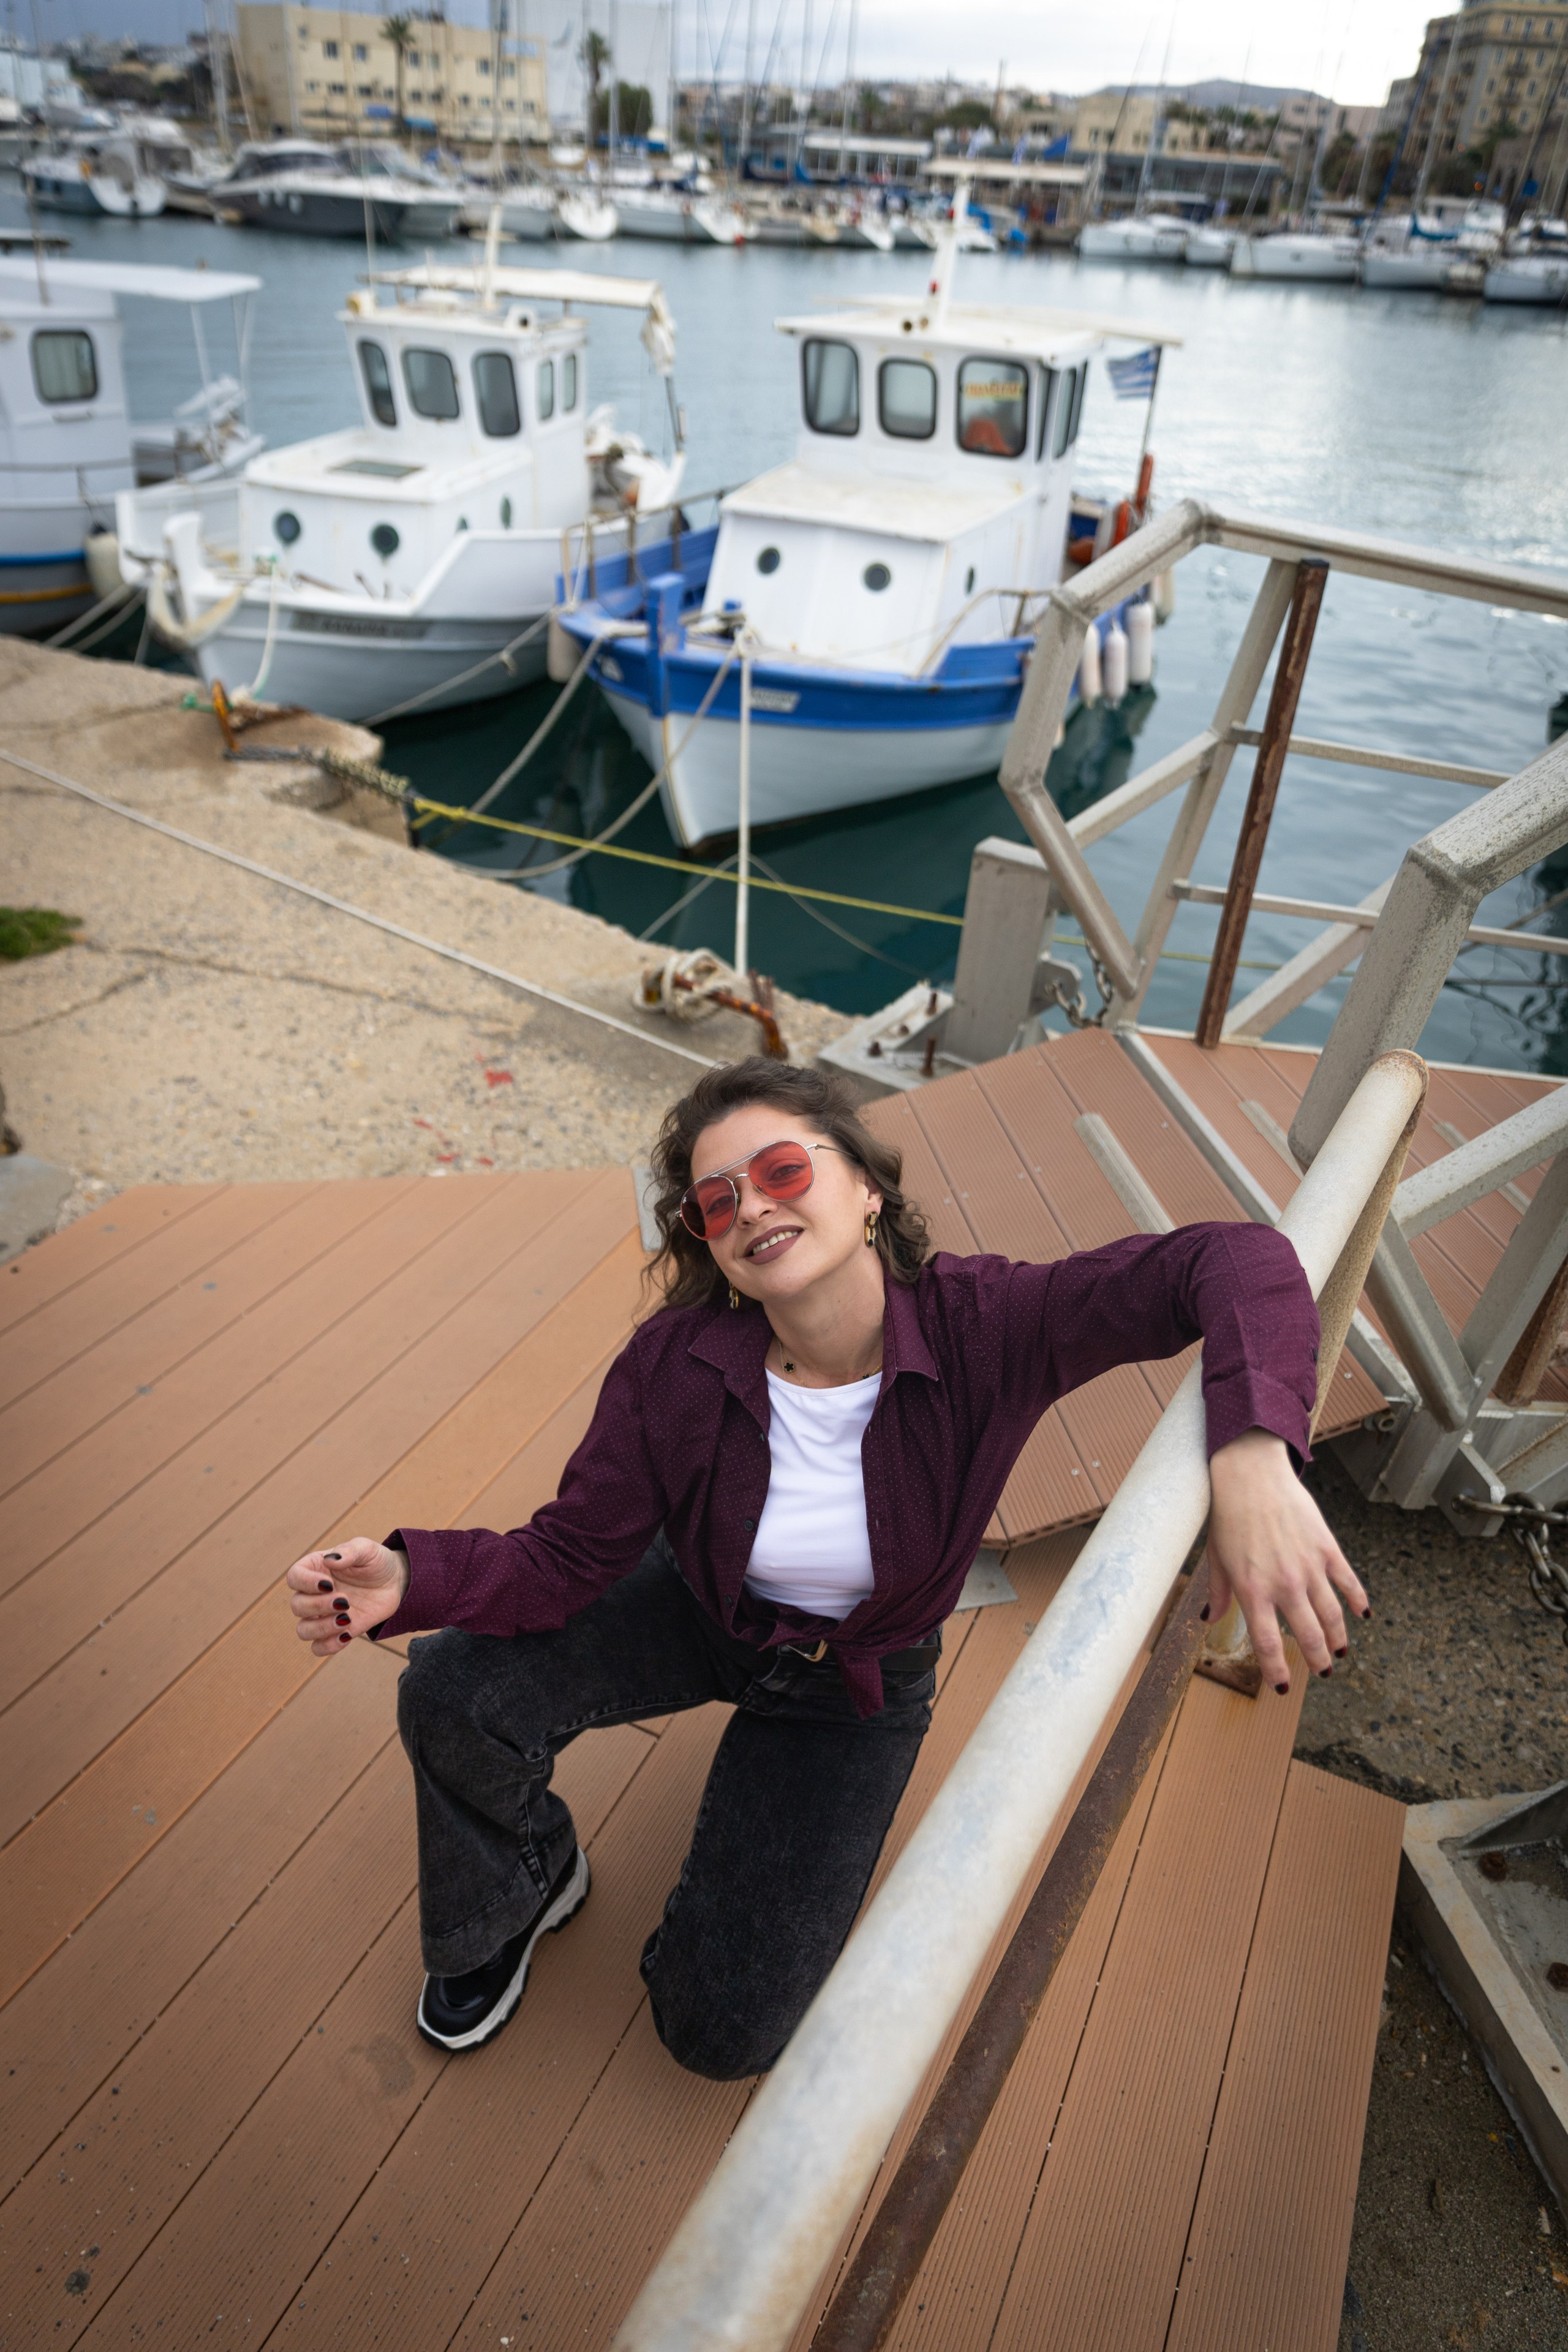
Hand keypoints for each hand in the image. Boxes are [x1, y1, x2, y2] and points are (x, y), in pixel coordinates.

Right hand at [284, 1536, 408, 1657]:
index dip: (306, 1583)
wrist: (394, 1582)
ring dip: (321, 1628)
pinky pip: (319, 1647)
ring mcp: (324, 1615)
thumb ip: (349, 1551)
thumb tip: (331, 1560)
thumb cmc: (375, 1561)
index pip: (294, 1577)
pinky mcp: (337, 1632)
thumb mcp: (367, 1549)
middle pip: (297, 1605)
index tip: (328, 1583)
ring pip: (303, 1630)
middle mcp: (314, 1594)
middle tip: (345, 1601)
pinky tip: (346, 1636)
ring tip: (346, 1619)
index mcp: (316, 1569)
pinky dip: (328, 1646)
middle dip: (318, 1606)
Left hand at [1206, 1429, 1368, 1694]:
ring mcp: (1308, 1566)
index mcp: (1252, 1590)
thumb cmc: (1227, 1515)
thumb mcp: (1215, 1557)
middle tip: (1322, 1671)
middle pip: (1308, 1635)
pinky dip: (1358, 1600)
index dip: (1277, 1672)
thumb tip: (1209, 1619)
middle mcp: (1283, 1584)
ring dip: (1338, 1638)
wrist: (1250, 1474)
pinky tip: (1363, 1614)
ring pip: (1332, 1615)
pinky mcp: (1327, 1547)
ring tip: (1339, 1651)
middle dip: (1317, 1660)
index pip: (1267, 1644)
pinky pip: (1348, 1582)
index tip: (1283, 1688)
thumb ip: (1217, 1592)